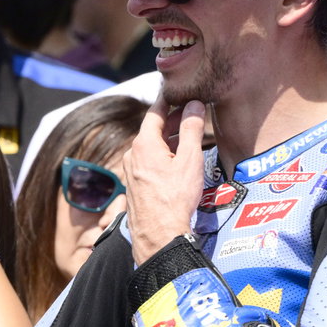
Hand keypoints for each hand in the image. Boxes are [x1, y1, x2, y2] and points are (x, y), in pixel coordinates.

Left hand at [121, 95, 205, 264]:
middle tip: (191, 112)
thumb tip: (195, 105)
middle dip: (173, 120)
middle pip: (153, 130)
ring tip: (189, 136)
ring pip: (151, 148)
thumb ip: (192, 129)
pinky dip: (163, 156)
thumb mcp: (189, 159)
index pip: (155, 112)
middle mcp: (132, 155)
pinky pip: (149, 163)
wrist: (159, 235)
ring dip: (169, 139)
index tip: (177, 90)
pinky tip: (177, 161)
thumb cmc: (174, 198)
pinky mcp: (135, 186)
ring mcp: (131, 172)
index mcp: (143, 144)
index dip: (168, 100)